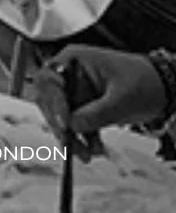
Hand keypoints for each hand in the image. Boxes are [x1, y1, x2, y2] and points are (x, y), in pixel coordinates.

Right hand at [34, 46, 166, 157]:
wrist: (162, 89)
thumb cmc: (144, 81)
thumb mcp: (122, 97)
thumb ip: (97, 112)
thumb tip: (72, 126)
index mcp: (74, 59)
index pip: (50, 79)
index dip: (53, 101)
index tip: (64, 124)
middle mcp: (70, 73)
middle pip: (50, 99)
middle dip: (59, 123)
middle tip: (70, 143)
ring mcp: (76, 90)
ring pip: (61, 115)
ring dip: (72, 136)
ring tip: (87, 153)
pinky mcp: (84, 106)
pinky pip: (75, 124)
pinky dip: (82, 138)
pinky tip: (94, 149)